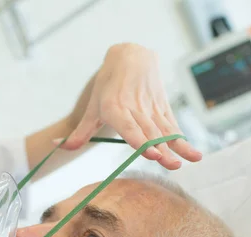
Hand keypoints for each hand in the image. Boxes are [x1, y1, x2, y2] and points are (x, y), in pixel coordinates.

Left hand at [64, 43, 201, 169]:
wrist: (131, 56)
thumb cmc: (108, 85)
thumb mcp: (93, 107)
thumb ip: (80, 131)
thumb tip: (56, 147)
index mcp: (114, 108)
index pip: (128, 126)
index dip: (139, 140)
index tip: (151, 153)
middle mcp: (134, 107)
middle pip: (149, 132)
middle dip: (160, 149)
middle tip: (169, 164)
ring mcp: (151, 107)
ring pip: (164, 129)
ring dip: (176, 146)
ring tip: (186, 161)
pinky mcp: (163, 107)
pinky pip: (173, 125)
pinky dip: (183, 139)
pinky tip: (194, 153)